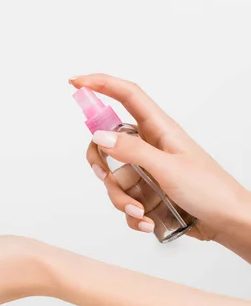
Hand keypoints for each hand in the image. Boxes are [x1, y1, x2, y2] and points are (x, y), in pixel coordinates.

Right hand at [70, 74, 250, 257]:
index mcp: (159, 130)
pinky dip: (130, 215)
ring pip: (113, 178)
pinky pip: (123, 200)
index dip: (100, 84)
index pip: (126, 95)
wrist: (229, 223)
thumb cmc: (211, 190)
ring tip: (140, 212)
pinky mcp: (146, 193)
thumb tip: (99, 136)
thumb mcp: (169, 168)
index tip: (75, 82)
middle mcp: (149, 147)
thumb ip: (133, 151)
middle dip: (100, 162)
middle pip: (107, 142)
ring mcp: (146, 171)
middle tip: (104, 174)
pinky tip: (147, 223)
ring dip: (120, 199)